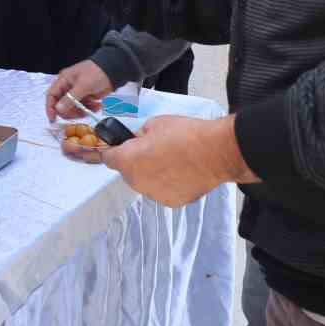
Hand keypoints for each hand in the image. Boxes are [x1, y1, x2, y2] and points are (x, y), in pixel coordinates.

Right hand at [44, 60, 114, 122]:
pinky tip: (96, 105)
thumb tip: (58, 109)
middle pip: (62, 104)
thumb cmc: (96, 72)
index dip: (50, 107)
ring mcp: (78, 93)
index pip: (52, 95)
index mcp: (64, 80)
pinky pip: (83, 108)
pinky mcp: (86, 97)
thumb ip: (70, 98)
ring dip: (81, 111)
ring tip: (92, 107)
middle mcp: (68, 87)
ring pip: (73, 108)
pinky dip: (89, 109)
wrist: (113, 70)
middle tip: (79, 113)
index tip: (53, 119)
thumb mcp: (83, 85)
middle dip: (70, 111)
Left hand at [101, 115, 257, 206]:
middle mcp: (138, 181)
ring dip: (151, 173)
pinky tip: (180, 171)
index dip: (111, 151)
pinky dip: (167, 183)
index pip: (107, 158)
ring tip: (170, 159)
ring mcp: (155, 194)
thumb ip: (138, 136)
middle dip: (135, 160)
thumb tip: (137, 140)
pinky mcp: (172, 201)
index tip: (114, 149)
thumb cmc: (187, 136)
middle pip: (127, 171)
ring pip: (145, 182)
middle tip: (152, 149)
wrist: (216, 152)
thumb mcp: (153, 124)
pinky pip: (161, 190)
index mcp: (128, 161)